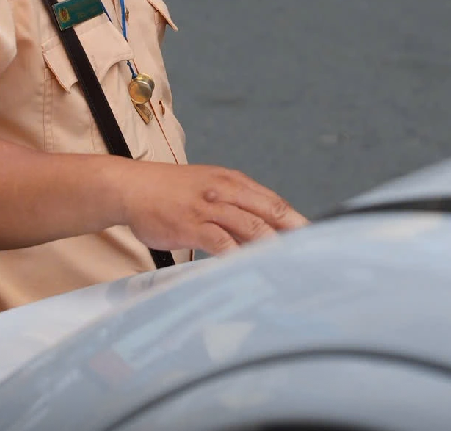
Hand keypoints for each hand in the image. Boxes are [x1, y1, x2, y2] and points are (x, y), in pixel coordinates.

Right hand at [114, 162, 305, 255]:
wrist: (133, 187)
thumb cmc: (173, 192)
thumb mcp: (210, 188)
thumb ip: (236, 206)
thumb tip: (264, 232)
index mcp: (234, 182)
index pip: (274, 202)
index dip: (297, 222)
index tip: (317, 241)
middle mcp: (226, 191)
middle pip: (270, 213)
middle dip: (295, 235)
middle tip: (315, 256)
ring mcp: (209, 208)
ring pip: (252, 227)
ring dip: (273, 248)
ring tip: (292, 268)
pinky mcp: (192, 225)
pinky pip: (222, 242)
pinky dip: (239, 257)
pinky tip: (250, 269)